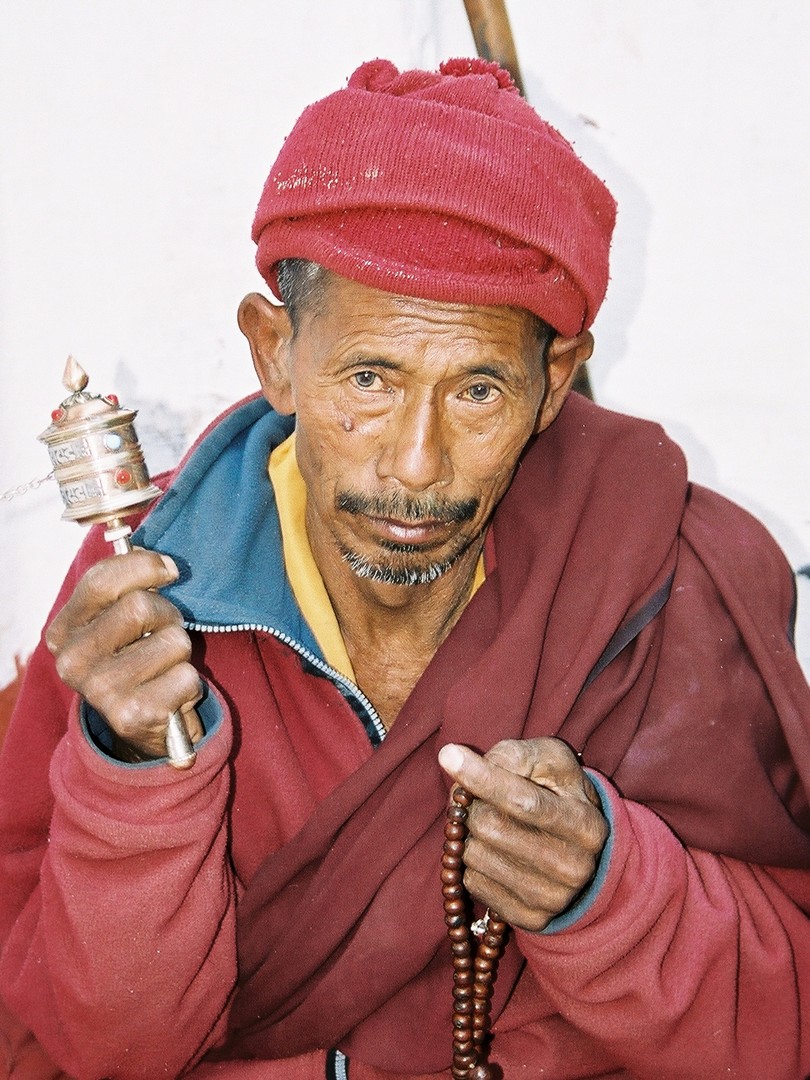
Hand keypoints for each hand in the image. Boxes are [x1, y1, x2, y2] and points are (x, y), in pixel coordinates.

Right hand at [46, 549, 202, 760]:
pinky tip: (171, 694)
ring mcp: (99, 692)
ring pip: (171, 642)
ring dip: (181, 651)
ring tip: (166, 666)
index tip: (169, 571)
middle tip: (165, 632)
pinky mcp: (131, 717)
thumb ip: (130, 586)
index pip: (102, 579)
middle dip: (168, 615)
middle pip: (140, 606)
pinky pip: (186, 677)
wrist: (142, 725)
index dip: (146, 566)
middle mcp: (72, 662)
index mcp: (63, 630)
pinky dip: (190, 684)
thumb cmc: (136, 657)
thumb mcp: (120, 619)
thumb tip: (165, 564)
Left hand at [438, 738, 607, 930]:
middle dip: (473, 803)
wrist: (579, 850)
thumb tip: (472, 765)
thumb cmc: (557, 792)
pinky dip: (472, 861)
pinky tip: (492, 851)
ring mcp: (552, 898)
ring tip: (489, 823)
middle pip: (490, 827)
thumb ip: (518, 755)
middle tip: (477, 796)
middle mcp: (573, 866)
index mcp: (584, 823)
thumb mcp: (551, 761)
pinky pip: (472, 883)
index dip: (483, 778)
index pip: (523, 801)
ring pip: (474, 855)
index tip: (448, 755)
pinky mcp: (529, 919)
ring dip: (468, 833)